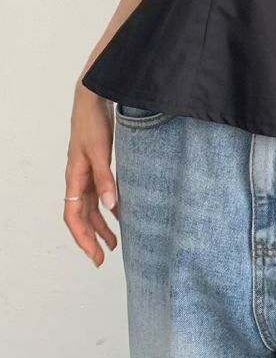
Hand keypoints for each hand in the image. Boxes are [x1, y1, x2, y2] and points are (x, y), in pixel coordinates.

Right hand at [63, 82, 118, 266]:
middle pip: (82, 216)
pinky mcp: (96, 165)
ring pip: (90, 207)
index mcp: (74, 178)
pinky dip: (107, 207)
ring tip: (114, 242)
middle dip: (92, 238)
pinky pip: (98, 193)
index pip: (73, 217)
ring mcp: (85, 172)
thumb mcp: (101, 152)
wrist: (92, 99)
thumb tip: (111, 207)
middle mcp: (77, 178)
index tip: (95, 256)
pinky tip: (120, 213)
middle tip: (103, 258)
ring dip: (100, 225)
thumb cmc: (92, 123)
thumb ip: (105, 179)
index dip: (83, 238)